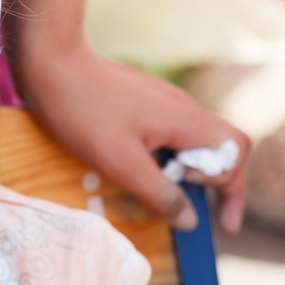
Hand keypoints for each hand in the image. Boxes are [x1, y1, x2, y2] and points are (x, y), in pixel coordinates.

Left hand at [17, 43, 249, 232]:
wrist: (50, 64)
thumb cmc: (83, 113)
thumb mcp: (121, 164)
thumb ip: (160, 193)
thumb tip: (190, 220)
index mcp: (185, 119)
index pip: (233, 152)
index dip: (230, 187)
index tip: (213, 218)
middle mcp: (180, 106)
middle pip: (216, 147)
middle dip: (208, 182)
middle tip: (184, 209)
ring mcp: (159, 100)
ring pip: (188, 140)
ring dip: (180, 171)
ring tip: (153, 191)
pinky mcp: (138, 99)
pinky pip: (164, 132)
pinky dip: (160, 156)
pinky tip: (131, 167)